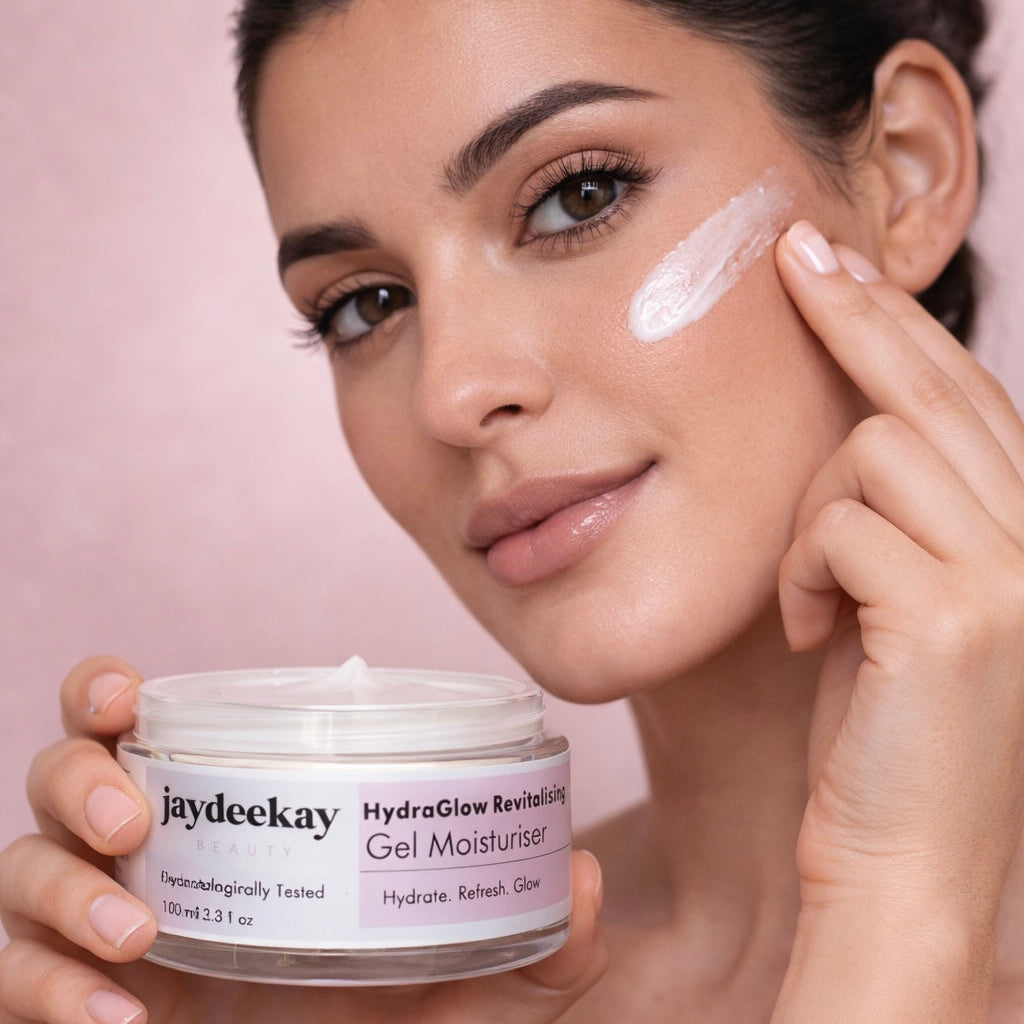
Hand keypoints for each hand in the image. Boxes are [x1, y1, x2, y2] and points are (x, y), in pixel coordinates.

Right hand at [0, 657, 606, 1023]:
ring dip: (60, 893)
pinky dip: (41, 992)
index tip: (126, 696)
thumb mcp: (477, 980)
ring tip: (141, 933)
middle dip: (76, 779)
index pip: (139, 725)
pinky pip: (11, 981)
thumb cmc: (403, 1023)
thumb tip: (583, 878)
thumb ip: (543, 940)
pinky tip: (115, 1020)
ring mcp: (106, 932)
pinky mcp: (78, 1006)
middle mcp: (155, 856)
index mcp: (235, 815)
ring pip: (21, 874)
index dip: (105, 693)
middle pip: (57, 779)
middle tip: (132, 818)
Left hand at [772, 222, 1023, 1018]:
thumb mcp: (891, 603)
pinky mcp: (958, 616)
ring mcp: (1012, 573)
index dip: (894, 322)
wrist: (906, 863)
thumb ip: (894, 519)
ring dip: (810, 516)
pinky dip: (802, 571)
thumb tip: (853, 429)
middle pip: (933, 387)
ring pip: (874, 449)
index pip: (961, 396)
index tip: (829, 262)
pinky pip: (839, 525)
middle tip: (794, 252)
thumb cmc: (880, 734)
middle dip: (854, 314)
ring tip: (808, 598)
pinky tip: (810, 631)